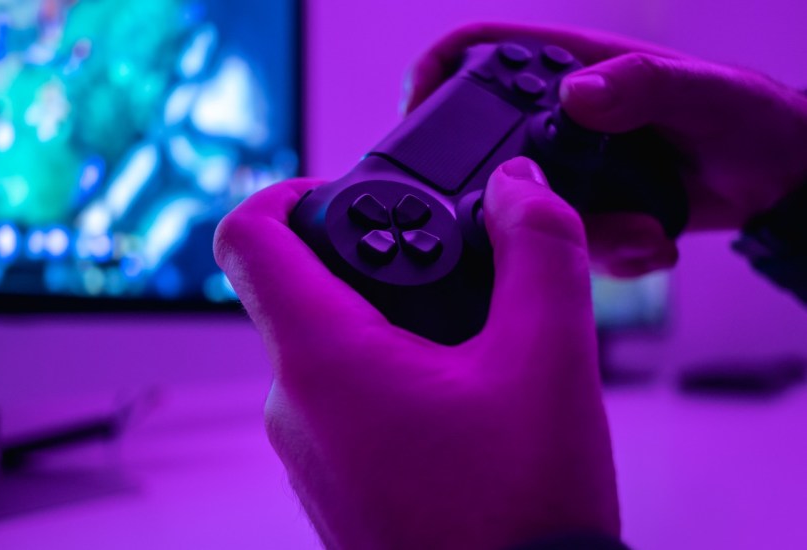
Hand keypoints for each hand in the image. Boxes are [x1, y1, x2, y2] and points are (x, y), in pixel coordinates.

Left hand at [214, 157, 618, 549]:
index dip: (285, 191)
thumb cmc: (521, 516)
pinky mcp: (331, 485)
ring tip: (472, 348)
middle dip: (374, 266)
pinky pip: (343, 404)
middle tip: (450, 271)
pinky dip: (391, 380)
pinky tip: (461, 405)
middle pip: (300, 292)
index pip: (248, 238)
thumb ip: (540, 249)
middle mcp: (294, 407)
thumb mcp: (551, 361)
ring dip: (392, 328)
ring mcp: (306, 453)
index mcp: (324, 359)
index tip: (338, 190)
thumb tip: (519, 187)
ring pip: (329, 351)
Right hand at [403, 23, 806, 276]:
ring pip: (522, 208)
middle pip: (482, 146)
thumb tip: (579, 95)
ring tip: (639, 233)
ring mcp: (567, 169)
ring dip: (571, 235)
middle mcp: (558, 120)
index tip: (415, 108)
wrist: (774, 178)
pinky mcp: (583, 211)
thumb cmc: (745, 116)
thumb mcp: (703, 90)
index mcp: (574, 68)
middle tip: (519, 217)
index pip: (483, 50)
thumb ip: (644, 85)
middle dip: (490, 188)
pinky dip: (604, 256)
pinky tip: (648, 243)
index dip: (435, 69)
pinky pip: (561, 242)